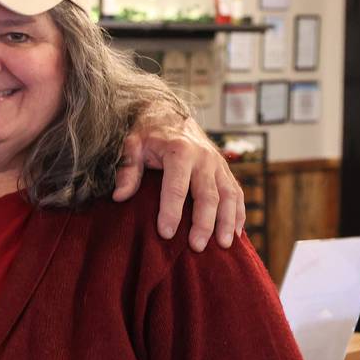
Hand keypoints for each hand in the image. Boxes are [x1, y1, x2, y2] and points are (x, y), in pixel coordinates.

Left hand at [113, 116, 244, 251]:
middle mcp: (204, 158)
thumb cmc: (148, 132)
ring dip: (227, 222)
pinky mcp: (225, 170)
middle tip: (196, 246)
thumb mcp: (132, 144)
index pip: (176, 187)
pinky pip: (237, 193)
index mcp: (180, 151)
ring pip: (228, 196)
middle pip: (207, 195)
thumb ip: (128, 170)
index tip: (165, 233)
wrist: (170, 113)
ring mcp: (218, 164)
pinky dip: (239, 214)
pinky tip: (236, 234)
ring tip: (223, 246)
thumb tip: (119, 196)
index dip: (171, 211)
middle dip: (203, 223)